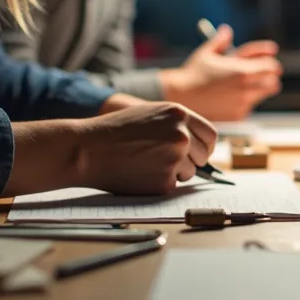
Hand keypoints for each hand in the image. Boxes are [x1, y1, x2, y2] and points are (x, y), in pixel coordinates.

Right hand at [81, 101, 217, 194]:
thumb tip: (199, 143)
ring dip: (174, 172)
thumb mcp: (151, 114)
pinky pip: (172, 186)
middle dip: (189, 160)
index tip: (198, 152)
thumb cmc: (115, 130)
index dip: (204, 146)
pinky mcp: (165, 182)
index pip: (210, 135)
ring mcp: (175, 159)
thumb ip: (177, 124)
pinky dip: (159, 183)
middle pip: (203, 156)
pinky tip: (139, 173)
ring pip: (189, 173)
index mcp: (179, 115)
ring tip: (146, 163)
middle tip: (165, 160)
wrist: (88, 149)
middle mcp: (182, 136)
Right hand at [161, 24, 282, 120]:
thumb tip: (227, 30)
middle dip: (268, 79)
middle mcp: (246, 89)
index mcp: (243, 70)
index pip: (272, 66)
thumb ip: (221, 40)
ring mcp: (242, 104)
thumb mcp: (207, 53)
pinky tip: (227, 98)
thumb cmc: (193, 73)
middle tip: (260, 76)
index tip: (269, 64)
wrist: (180, 98)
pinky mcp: (237, 116)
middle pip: (273, 84)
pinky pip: (248, 108)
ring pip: (261, 96)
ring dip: (256, 90)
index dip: (271, 64)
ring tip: (239, 86)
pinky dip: (243, 103)